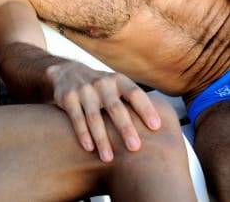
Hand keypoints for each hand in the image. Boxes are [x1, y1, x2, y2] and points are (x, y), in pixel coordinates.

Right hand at [46, 62, 161, 161]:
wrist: (67, 71)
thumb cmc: (102, 87)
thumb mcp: (117, 85)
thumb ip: (134, 100)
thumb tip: (162, 128)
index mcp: (118, 80)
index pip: (135, 94)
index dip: (146, 109)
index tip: (156, 127)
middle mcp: (102, 83)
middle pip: (115, 108)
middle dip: (125, 128)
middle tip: (135, 148)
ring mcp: (84, 90)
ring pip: (94, 117)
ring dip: (102, 139)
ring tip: (109, 158)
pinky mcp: (68, 98)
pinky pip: (77, 118)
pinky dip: (83, 134)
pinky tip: (89, 148)